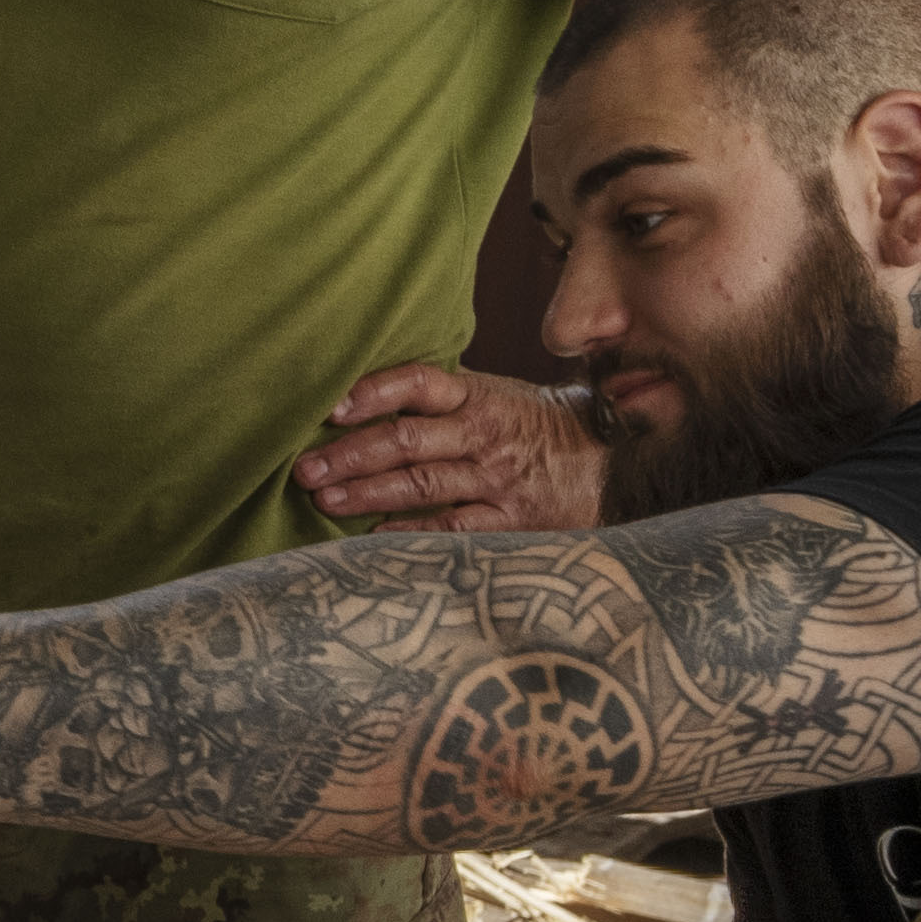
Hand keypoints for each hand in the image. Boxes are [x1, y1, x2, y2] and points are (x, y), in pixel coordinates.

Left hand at [299, 361, 609, 536]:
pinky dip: (411, 533)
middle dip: (351, 454)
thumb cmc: (536, 428)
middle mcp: (486, 435)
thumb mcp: (498, 397)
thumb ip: (442, 396)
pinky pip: (453, 529)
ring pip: (423, 486)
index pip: (418, 384)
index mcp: (479, 396)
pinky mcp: (511, 522)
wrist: (615, 465)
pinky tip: (373, 538)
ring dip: (368, 493)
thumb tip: (364, 390)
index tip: (331, 406)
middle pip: (409, 440)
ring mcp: (498, 480)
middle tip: (305, 467)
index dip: (373, 392)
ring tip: (324, 499)